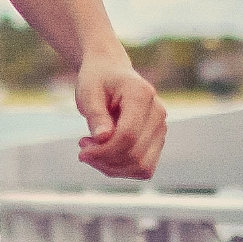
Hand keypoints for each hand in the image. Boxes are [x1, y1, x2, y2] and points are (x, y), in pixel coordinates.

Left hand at [72, 49, 165, 179]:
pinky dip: (121, 169)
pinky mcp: (157, 140)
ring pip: (142, 166)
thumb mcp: (88, 93)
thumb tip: (103, 138)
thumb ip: (96, 115)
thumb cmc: (97, 81)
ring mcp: (161, 127)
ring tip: (92, 151)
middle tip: (83, 147)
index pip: (127, 135)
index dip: (103, 150)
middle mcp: (158, 112)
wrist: (110, 72)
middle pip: (135, 154)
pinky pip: (144, 168)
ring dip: (112, 168)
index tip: (81, 150)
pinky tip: (104, 156)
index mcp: (141, 94)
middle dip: (104, 159)